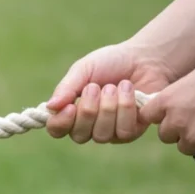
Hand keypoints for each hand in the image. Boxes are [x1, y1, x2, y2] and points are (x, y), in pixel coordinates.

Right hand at [45, 42, 176, 143]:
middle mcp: (88, 127)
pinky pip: (124, 132)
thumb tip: (50, 107)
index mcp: (71, 112)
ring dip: (109, 108)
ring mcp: (109, 132)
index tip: (69, 107)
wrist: (144, 58)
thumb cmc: (110, 62)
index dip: (60, 123)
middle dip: (89, 110)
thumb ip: (66, 87)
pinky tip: (129, 91)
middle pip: (79, 135)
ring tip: (115, 86)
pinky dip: (126, 109)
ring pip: (102, 136)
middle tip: (96, 87)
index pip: (57, 130)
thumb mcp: (83, 69)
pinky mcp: (131, 132)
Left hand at [140, 46, 194, 173]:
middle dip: (181, 130)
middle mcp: (176, 122)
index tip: (176, 113)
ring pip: (186, 150)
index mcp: (166, 101)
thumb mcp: (192, 79)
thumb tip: (173, 114)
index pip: (147, 117)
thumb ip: (177, 99)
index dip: (163, 116)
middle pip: (167, 136)